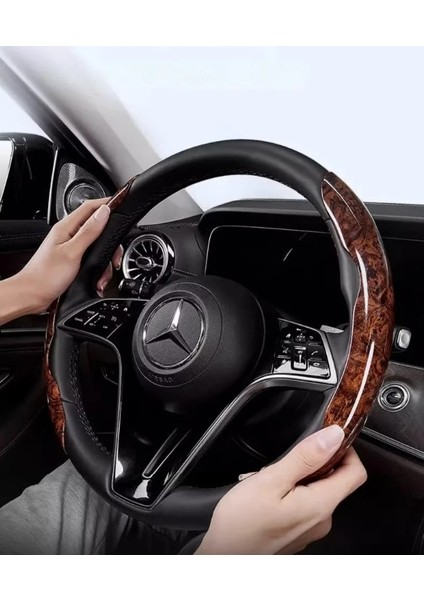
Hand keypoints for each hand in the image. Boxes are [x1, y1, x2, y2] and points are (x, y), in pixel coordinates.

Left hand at [19, 199, 122, 312]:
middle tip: (115, 253)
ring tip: (105, 270)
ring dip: (105, 257)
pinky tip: (98, 276)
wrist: (32, 295)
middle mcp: (68, 234)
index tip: (121, 204)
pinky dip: (98, 266)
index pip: (90, 207)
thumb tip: (104, 212)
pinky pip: (91, 256)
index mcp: (66, 227)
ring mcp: (70, 246)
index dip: (107, 203)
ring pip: (96, 244)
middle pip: (97, 226)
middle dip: (110, 240)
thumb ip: (89, 231)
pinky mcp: (72, 259)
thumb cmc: (46, 276)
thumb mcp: (72, 252)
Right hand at [196, 425, 366, 554]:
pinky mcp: (297, 532)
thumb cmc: (241, 524)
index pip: (356, 472)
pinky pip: (304, 504)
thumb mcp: (271, 480)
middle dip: (313, 463)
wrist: (222, 557)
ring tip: (269, 480)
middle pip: (336, 480)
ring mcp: (310, 529)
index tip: (325, 438)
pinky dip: (290, 493)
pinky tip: (267, 495)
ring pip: (317, 491)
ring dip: (298, 478)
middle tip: (284, 462)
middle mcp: (321, 520)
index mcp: (321, 505)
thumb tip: (334, 436)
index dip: (345, 450)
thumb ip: (305, 457)